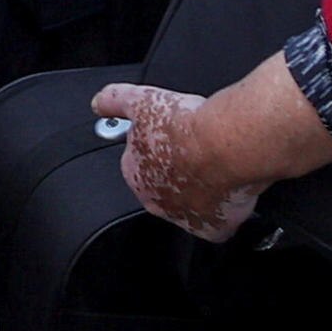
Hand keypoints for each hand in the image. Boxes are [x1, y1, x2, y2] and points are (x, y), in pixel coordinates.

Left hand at [92, 81, 265, 240]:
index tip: (177, 139)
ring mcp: (185, 218)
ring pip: (194, 206)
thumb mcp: (142, 101)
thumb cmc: (187, 127)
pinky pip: (219, 225)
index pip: (142, 167)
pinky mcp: (213, 229)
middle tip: (201, 153)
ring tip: (220, 169)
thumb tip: (99, 103)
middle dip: (182, 174)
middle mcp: (156, 202)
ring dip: (205, 192)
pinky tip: (232, 192)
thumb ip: (116, 101)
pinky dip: (226, 212)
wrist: (224, 145)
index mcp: (135, 175)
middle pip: (168, 188)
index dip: (161, 151)